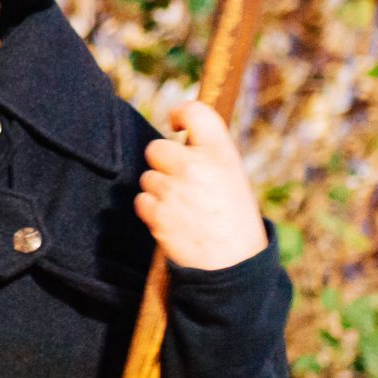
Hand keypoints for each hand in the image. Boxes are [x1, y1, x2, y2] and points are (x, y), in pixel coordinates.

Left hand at [136, 101, 267, 271]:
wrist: (234, 265)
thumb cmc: (235, 219)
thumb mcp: (233, 177)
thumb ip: (208, 155)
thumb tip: (179, 137)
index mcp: (220, 153)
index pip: (194, 112)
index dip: (180, 113)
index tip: (176, 124)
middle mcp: (195, 166)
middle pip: (156, 147)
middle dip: (163, 162)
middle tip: (181, 179)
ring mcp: (173, 190)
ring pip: (148, 177)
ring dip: (159, 189)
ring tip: (183, 207)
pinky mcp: (157, 214)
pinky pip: (141, 200)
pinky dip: (152, 209)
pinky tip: (173, 220)